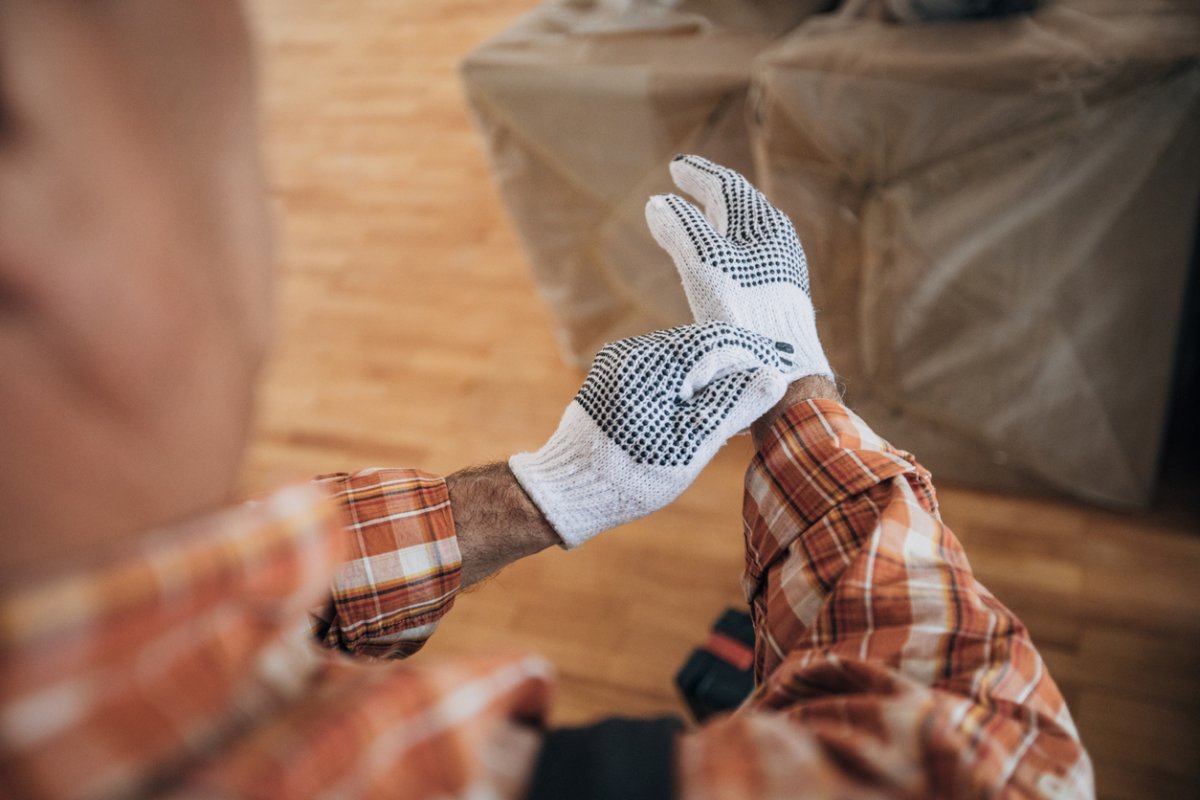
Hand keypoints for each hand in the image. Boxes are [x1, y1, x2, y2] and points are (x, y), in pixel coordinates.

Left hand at [510, 322, 790, 547]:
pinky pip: (661, 371)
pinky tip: (701, 411)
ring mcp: (619, 363)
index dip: (755, 353)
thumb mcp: (692, 443)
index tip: (783, 369)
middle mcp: (632, 352)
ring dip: (710, 377)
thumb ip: (734, 405)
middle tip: (764, 392)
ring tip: (736, 407)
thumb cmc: (632, 473)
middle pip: (699, 345)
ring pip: (681, 358)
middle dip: (733, 365)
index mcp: (653, 361)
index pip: (718, 340)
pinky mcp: (614, 378)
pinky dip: (686, 385)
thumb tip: (772, 377)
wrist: (569, 491)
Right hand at [644, 155, 832, 381]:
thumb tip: (658, 203)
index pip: (728, 186)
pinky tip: (717, 260)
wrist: (781, 361)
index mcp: (765, 225)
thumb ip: (680, 228)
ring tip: (698, 214)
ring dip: (716, 219)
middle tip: (685, 180)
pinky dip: (723, 245)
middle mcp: (777, 240)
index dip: (699, 174)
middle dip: (709, 192)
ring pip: (744, 232)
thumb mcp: (704, 262)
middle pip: (739, 206)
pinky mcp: (776, 294)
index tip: (676, 166)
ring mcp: (780, 268)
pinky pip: (747, 254)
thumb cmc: (743, 309)